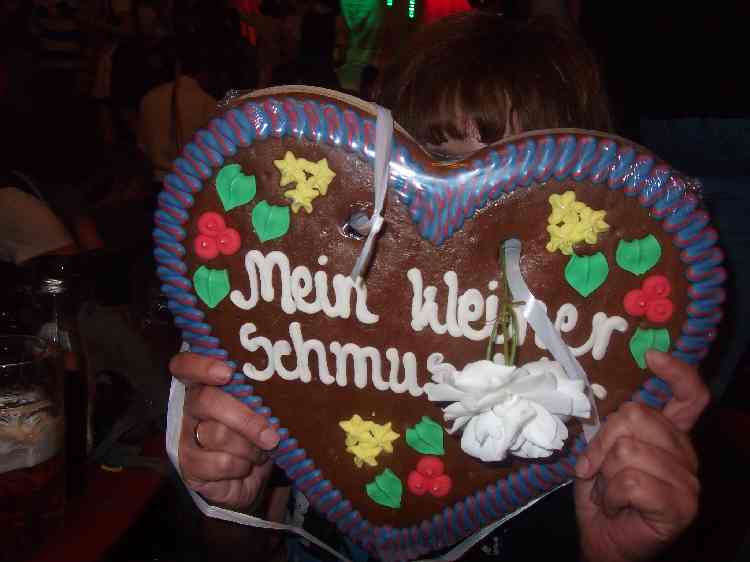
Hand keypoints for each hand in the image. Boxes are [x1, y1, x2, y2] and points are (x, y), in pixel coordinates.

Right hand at [170, 352, 279, 509]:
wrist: (250, 477)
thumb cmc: (256, 433)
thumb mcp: (262, 409)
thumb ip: (260, 395)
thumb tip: (278, 390)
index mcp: (205, 385)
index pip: (185, 366)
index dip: (200, 365)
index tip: (227, 373)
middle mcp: (189, 408)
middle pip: (206, 400)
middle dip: (245, 419)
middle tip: (270, 436)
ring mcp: (185, 437)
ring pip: (218, 434)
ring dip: (249, 448)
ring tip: (260, 452)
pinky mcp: (188, 466)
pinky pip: (219, 463)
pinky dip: (241, 467)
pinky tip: (244, 467)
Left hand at [574, 350, 708, 561]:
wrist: (604, 540)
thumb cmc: (603, 495)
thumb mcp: (601, 453)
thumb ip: (614, 429)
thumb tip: (616, 411)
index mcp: (669, 435)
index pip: (689, 396)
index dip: (677, 373)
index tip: (654, 356)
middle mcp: (685, 453)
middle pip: (635, 417)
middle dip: (602, 443)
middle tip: (598, 470)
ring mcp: (688, 480)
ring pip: (628, 451)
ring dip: (605, 476)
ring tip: (610, 493)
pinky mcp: (681, 505)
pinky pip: (631, 481)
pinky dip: (611, 494)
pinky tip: (617, 506)